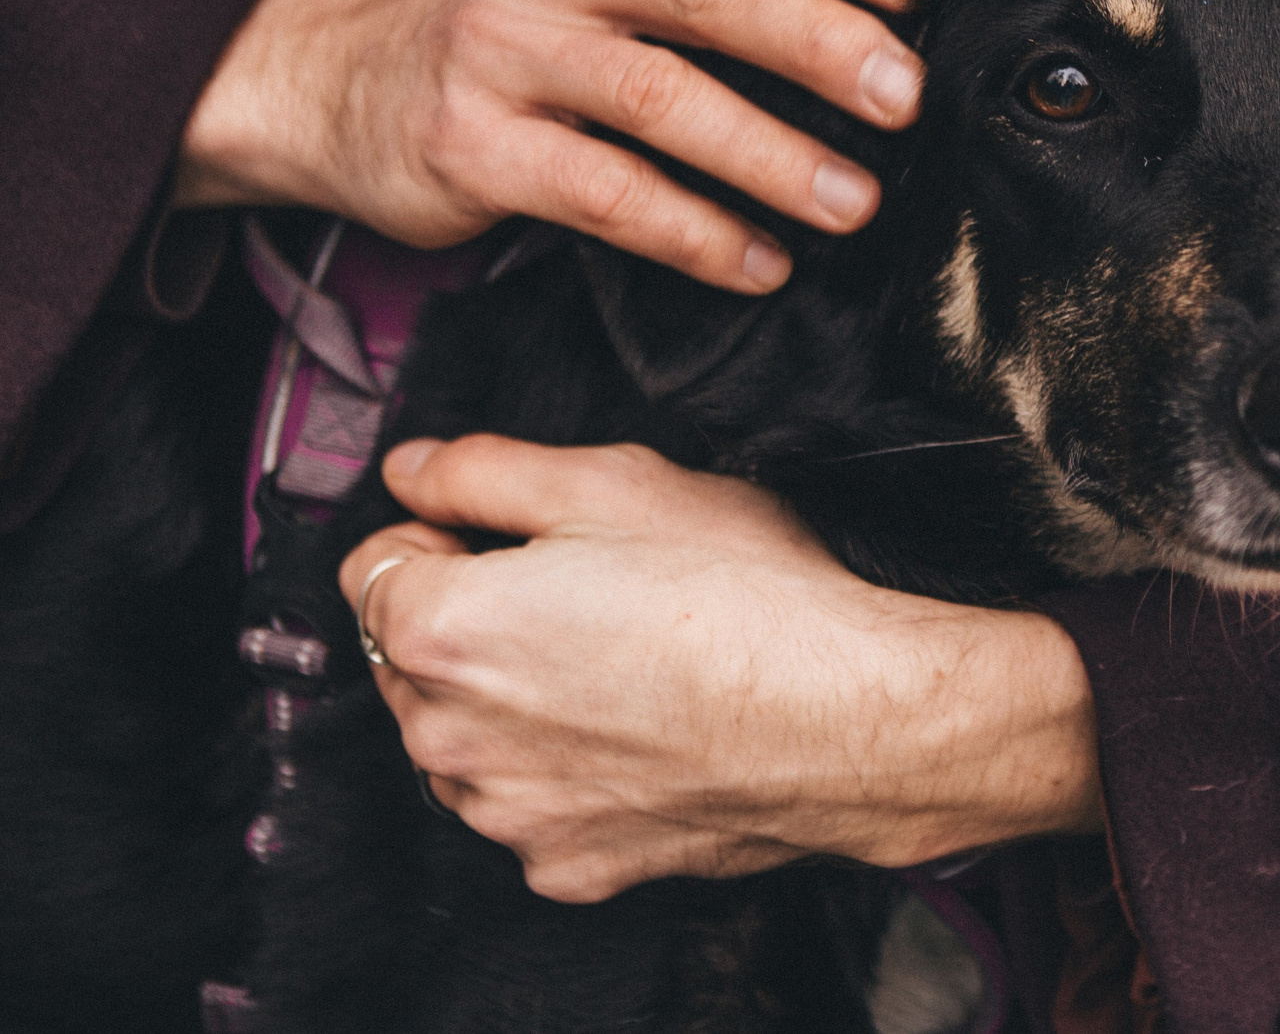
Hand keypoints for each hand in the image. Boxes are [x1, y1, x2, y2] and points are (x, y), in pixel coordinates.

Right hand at [176, 0, 929, 291]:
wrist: (328, 74)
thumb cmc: (517, 14)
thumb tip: (885, 3)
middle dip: (823, 43)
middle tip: (906, 98)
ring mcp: (501, 47)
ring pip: (663, 97)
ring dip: (773, 157)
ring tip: (853, 202)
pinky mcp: (469, 146)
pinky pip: (606, 195)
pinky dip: (696, 235)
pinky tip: (759, 262)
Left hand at [339, 436, 1104, 902]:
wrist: (853, 717)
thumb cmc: (748, 592)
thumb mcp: (618, 480)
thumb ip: (484, 467)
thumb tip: (412, 468)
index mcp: (443, 630)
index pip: (373, 562)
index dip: (447, 531)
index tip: (519, 534)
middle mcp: (449, 738)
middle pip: (411, 660)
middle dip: (473, 621)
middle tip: (589, 591)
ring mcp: (508, 814)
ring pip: (467, 740)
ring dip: (511, 703)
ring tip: (624, 662)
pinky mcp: (568, 866)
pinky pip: (533, 806)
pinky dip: (568, 774)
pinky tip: (645, 730)